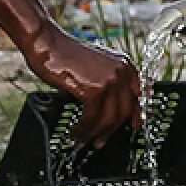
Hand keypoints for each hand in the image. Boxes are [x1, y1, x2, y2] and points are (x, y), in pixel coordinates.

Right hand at [25, 25, 140, 145]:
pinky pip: (92, 118)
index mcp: (124, 65)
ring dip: (95, 133)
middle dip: (111, 131)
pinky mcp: (93, 89)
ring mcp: (109, 81)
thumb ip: (108, 81)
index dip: (136, 114)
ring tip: (83, 139)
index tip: (134, 127)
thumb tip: (110, 107)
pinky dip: (83, 129)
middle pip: (123, 111)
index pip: (138, 94)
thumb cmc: (66, 55)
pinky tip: (75, 131)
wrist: (47, 43)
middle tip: (100, 141)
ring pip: (108, 119)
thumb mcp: (97, 64)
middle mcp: (121, 72)